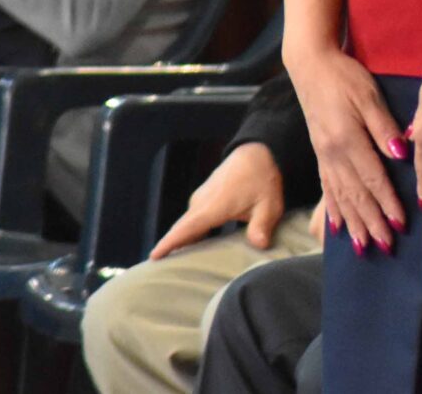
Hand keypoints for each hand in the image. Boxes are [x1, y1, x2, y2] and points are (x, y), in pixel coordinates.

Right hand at [149, 140, 286, 258]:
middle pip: (181, 229)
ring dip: (180, 240)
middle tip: (161, 270)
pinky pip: (192, 218)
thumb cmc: (262, 178)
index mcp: (213, 207)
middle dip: (170, 247)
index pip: (185, 229)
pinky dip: (188, 232)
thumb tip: (259, 245)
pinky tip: (193, 244)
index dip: (169, 243)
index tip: (152, 257)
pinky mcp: (204, 197)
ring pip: (186, 224)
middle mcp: (200, 203)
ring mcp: (201, 198)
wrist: (256, 152)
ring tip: (174, 262)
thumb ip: (262, 226)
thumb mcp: (269, 204)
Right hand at [283, 42, 406, 255]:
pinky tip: (336, 228)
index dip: (388, 204)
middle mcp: (333, 155)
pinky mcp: (319, 154)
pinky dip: (332, 210)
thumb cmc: (345, 77)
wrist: (311, 66)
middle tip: (387, 247)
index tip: (402, 225)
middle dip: (373, 223)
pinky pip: (325, 189)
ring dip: (354, 224)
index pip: (373, 180)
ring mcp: (323, 157)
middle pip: (356, 196)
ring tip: (364, 247)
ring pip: (340, 197)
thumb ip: (383, 127)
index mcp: (348, 141)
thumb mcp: (369, 96)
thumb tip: (400, 154)